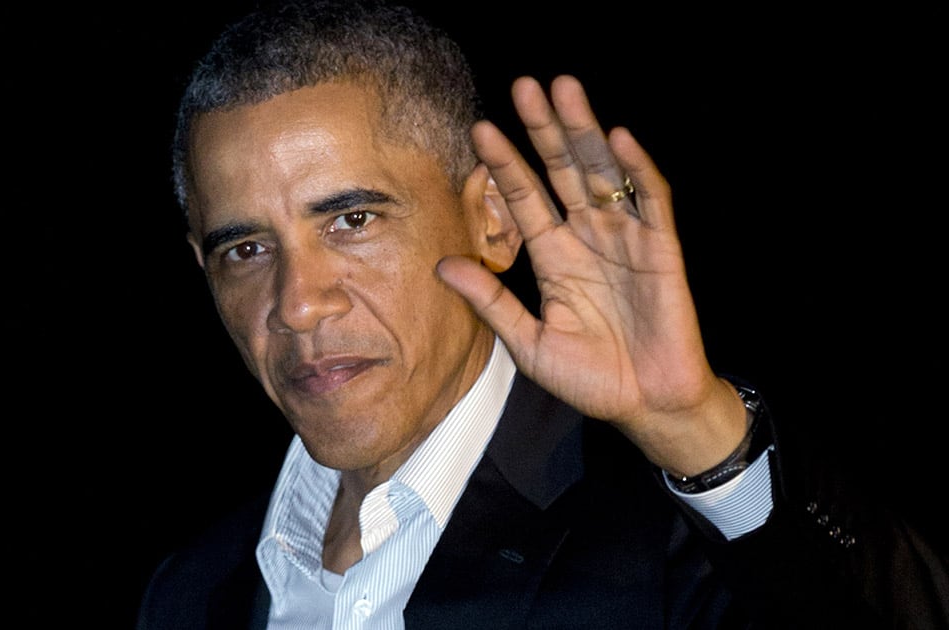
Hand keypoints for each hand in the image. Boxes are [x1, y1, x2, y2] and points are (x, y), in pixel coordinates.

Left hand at [437, 75, 746, 474]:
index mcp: (555, 257)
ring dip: (585, 132)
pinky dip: (637, 170)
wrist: (648, 405)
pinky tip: (617, 138)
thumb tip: (442, 265)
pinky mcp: (662, 250)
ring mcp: (626, 239)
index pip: (526, 199)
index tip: (479, 129)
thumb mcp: (530, 342)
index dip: (505, 164)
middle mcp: (588, 238)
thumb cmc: (591, 378)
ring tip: (564, 91)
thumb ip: (491, 301)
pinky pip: (650, 202)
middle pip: (564, 171)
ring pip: (603, 173)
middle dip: (544, 129)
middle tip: (525, 86)